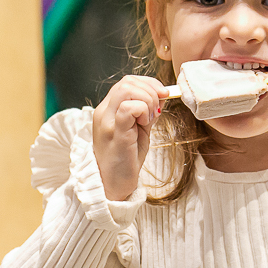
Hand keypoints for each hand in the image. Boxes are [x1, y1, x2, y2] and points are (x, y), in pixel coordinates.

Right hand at [92, 75, 166, 200]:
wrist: (112, 185)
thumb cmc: (125, 160)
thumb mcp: (139, 130)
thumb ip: (146, 113)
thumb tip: (161, 96)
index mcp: (108, 109)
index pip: (127, 81)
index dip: (148, 83)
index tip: (163, 95)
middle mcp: (104, 112)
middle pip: (126, 81)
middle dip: (150, 90)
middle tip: (157, 110)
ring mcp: (107, 121)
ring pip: (126, 89)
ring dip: (147, 100)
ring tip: (149, 119)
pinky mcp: (115, 133)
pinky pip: (129, 108)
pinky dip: (143, 110)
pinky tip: (145, 125)